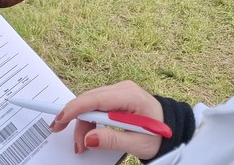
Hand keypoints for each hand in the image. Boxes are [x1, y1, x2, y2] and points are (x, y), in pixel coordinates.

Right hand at [48, 80, 163, 159]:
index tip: (60, 121)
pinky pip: (96, 105)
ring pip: (90, 103)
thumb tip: (88, 138)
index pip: (95, 99)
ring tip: (82, 143)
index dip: (74, 109)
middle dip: (75, 120)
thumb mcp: (138, 144)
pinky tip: (88, 132)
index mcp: (130, 96)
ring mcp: (119, 91)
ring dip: (82, 122)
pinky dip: (89, 119)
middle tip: (67, 138)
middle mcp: (123, 88)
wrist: (173, 129)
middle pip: (89, 101)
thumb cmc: (160, 136)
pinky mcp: (116, 97)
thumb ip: (113, 141)